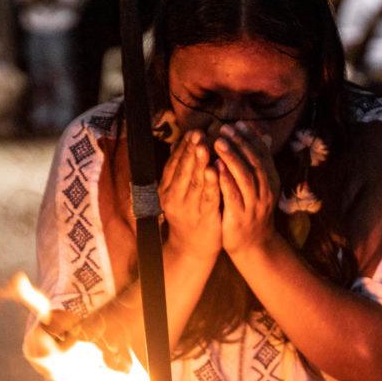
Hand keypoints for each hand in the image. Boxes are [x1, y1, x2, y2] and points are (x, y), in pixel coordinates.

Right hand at [159, 128, 221, 260]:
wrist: (191, 249)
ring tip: (204, 146)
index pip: (175, 163)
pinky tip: (214, 170)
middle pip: (183, 169)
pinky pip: (207, 197)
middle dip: (191, 150)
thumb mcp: (181, 192)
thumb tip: (185, 143)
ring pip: (194, 181)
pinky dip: (210, 183)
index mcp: (167, 188)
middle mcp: (174, 196)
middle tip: (198, 133)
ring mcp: (187, 208)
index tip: (194, 131)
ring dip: (199, 163)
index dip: (184, 147)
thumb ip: (183, 171)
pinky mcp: (203, 217)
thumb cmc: (190, 215)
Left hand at [214, 121, 280, 258]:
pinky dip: (225, 180)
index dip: (251, 138)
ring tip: (218, 143)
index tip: (238, 123)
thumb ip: (260, 162)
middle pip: (254, 162)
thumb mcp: (261, 185)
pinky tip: (215, 168)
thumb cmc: (253, 210)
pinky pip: (233, 195)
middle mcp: (265, 190)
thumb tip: (264, 134)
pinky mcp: (240, 216)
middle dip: (240, 143)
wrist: (254, 245)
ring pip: (245, 176)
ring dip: (232, 158)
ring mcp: (254, 204)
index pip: (263, 154)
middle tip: (225, 129)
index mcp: (271, 180)